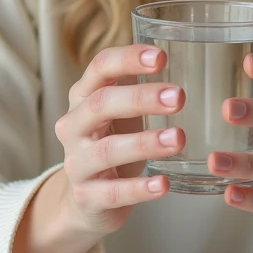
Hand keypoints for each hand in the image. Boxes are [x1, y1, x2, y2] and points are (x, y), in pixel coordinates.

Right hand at [54, 45, 185, 236]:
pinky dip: (140, 188)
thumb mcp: (119, 111)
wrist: (85, 199)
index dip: (128, 59)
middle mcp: (73, 125)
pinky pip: (113, 192)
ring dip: (145, 143)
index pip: (100, 67)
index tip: (161, 56)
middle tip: (179, 96)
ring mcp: (76, 162)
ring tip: (178, 138)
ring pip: (108, 149)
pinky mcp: (87, 197)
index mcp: (83, 96)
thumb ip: (137, 85)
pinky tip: (163, 184)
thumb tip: (179, 53)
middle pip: (102, 104)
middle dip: (141, 98)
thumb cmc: (111, 141)